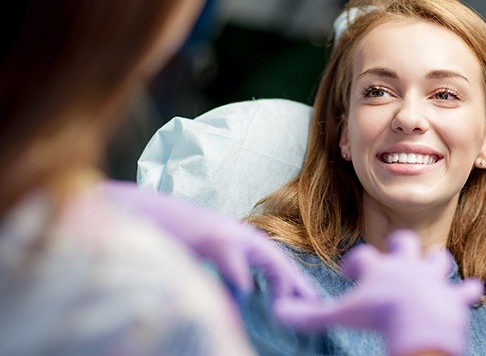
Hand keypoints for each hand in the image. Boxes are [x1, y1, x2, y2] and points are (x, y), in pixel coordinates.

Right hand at [100, 180, 317, 301]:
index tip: (307, 299)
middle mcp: (237, 234)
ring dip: (280, 279)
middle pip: (277, 258)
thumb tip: (242, 296)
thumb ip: (226, 272)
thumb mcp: (205, 256)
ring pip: (265, 256)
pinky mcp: (209, 236)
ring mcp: (225, 233)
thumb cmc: (170, 237)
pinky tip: (246, 292)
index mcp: (238, 239)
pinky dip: (240, 275)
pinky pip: (231, 259)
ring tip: (287, 303)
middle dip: (296, 281)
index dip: (291, 279)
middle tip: (313, 303)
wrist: (141, 211)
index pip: (273, 260)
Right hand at [274, 230, 483, 355]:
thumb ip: (310, 315)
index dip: (354, 264)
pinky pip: (466, 290)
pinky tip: (471, 291)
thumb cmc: (378, 316)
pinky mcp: (454, 296)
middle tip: (395, 258)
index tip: (350, 274)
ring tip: (432, 268)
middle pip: (405, 242)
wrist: (419, 322)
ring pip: (439, 259)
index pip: (362, 256)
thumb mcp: (340, 315)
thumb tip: (280, 311)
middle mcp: (408, 265)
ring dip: (436, 263)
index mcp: (380, 267)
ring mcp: (433, 278)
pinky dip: (467, 292)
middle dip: (401, 246)